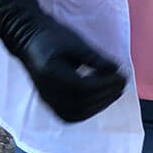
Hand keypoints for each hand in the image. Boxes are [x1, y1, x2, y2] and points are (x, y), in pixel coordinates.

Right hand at [0, 0, 125, 122]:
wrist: (28, 41)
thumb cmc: (52, 36)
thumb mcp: (75, 41)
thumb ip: (95, 57)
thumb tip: (116, 69)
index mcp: (50, 72)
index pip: (82, 87)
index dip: (105, 84)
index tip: (122, 75)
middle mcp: (46, 91)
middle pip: (81, 104)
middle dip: (106, 96)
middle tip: (123, 82)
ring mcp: (46, 100)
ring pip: (77, 114)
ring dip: (100, 105)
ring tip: (116, 90)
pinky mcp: (50, 104)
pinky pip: (71, 116)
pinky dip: (90, 109)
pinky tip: (103, 97)